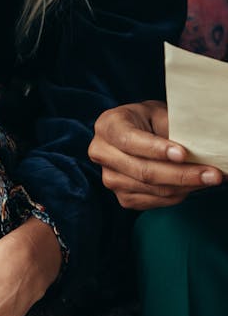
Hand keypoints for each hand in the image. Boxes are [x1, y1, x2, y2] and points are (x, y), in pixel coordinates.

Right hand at [89, 101, 223, 209]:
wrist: (132, 135)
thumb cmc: (146, 121)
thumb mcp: (156, 113)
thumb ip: (170, 126)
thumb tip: (198, 144)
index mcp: (107, 126)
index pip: (130, 141)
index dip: (157, 149)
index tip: (183, 153)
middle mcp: (102, 153)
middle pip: (144, 171)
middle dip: (182, 174)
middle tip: (213, 174)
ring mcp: (110, 178)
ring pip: (153, 189)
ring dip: (186, 186)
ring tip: (210, 178)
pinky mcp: (123, 197)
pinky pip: (155, 201)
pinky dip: (179, 194)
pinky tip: (193, 185)